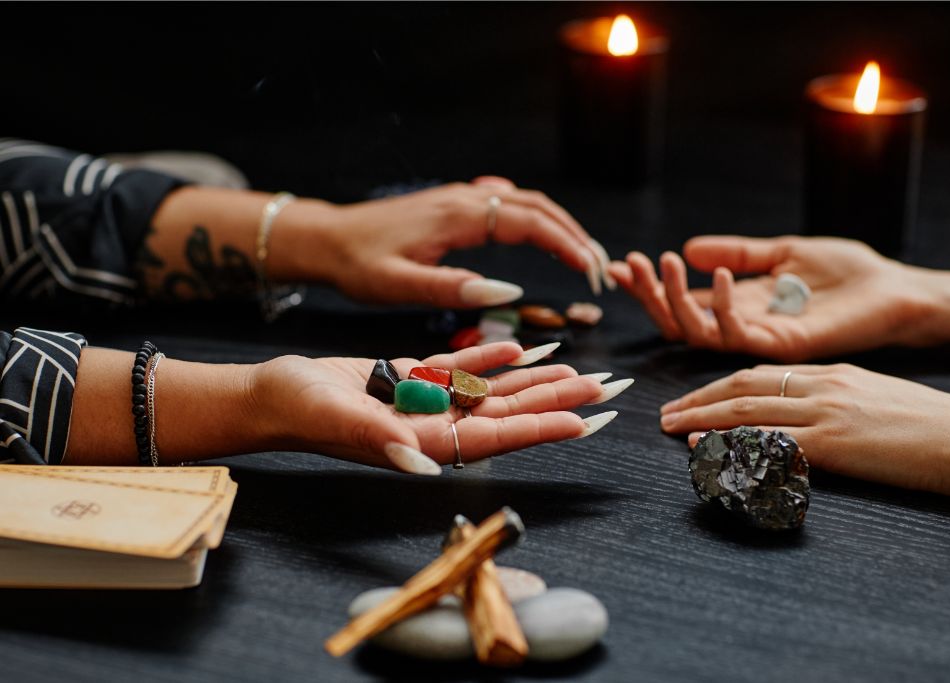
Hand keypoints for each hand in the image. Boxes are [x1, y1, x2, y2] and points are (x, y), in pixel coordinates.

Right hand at [251, 342, 628, 473]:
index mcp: (424, 443)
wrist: (273, 393)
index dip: (542, 428)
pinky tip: (524, 348)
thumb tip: (421, 462)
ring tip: (581, 368)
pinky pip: (464, 370)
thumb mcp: (337, 419)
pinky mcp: (413, 380)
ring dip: (537, 380)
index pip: (495, 437)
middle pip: (510, 414)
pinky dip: (495, 358)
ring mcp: (427, 404)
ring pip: (495, 391)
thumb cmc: (298, 409)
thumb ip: (380, 438)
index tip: (586, 421)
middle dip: (560, 402)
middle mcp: (434, 428)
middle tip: (609, 389)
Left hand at [305, 177, 611, 307]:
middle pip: (538, 207)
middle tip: (600, 270)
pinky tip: (544, 235)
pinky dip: (537, 219)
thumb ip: (452, 288)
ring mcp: (461, 198)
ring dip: (560, 226)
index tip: (591, 272)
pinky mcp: (455, 205)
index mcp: (458, 216)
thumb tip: (509, 291)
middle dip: (575, 235)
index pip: (530, 223)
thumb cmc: (358, 264)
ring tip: (584, 257)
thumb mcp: (399, 285)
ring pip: (526, 203)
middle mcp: (465, 198)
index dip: (567, 245)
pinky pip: (507, 204)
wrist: (327, 238)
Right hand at [607, 235, 949, 361]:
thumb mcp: (782, 250)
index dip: (648, 287)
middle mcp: (741, 325)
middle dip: (649, 295)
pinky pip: (737, 334)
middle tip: (632, 264)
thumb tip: (692, 248)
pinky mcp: (781, 347)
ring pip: (696, 333)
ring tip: (665, 262)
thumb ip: (738, 252)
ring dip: (674, 300)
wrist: (894, 290)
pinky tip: (724, 275)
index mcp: (738, 304)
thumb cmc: (846, 271)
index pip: (681, 300)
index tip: (617, 267)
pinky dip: (722, 306)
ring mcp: (758, 339)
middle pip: (677, 321)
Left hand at [659, 363, 949, 508]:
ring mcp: (825, 412)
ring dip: (701, 418)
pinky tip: (704, 449)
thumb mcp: (876, 398)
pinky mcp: (833, 443)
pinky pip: (768, 442)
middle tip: (666, 413)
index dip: (720, 386)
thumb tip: (801, 419)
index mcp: (833, 372)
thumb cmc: (932, 426)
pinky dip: (729, 443)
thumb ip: (835, 401)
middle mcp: (822, 385)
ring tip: (671, 428)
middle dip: (699, 398)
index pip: (762, 373)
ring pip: (746, 408)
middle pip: (742, 385)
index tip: (695, 398)